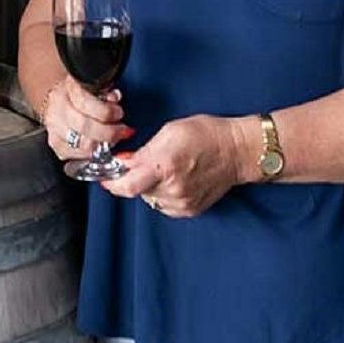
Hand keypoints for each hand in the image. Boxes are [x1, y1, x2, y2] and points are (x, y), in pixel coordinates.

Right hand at [39, 76, 130, 162]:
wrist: (59, 100)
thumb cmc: (79, 93)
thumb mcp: (93, 85)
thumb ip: (105, 92)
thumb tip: (115, 98)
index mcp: (67, 90)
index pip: (85, 103)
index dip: (106, 111)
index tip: (119, 113)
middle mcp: (57, 109)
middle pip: (83, 126)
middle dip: (108, 132)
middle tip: (122, 131)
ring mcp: (54, 128)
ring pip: (80, 144)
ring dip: (102, 144)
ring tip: (112, 139)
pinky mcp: (55, 143)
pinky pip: (75, 154)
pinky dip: (90, 153)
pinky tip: (98, 146)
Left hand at [103, 114, 245, 216]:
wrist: (238, 151)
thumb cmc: (207, 135)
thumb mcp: (170, 132)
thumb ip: (143, 150)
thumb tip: (122, 162)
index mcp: (164, 166)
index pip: (127, 185)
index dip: (111, 183)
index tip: (105, 177)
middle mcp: (172, 188)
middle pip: (137, 190)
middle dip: (135, 178)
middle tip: (146, 164)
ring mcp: (182, 202)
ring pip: (150, 198)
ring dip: (150, 186)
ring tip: (168, 169)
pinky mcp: (190, 210)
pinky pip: (164, 205)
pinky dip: (163, 194)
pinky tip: (177, 180)